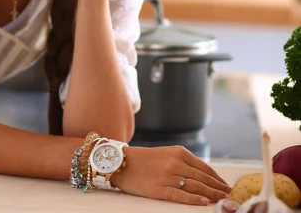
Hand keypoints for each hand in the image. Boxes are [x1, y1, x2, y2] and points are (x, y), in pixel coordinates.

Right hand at [112, 145, 230, 204]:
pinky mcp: (159, 188)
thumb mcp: (167, 154)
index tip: (227, 186)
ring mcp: (167, 176)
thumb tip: (204, 176)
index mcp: (179, 152)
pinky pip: (180, 195)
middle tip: (230, 196)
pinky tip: (203, 202)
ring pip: (195, 186)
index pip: (204, 167)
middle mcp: (175, 163)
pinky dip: (194, 199)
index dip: (217, 179)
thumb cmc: (146, 159)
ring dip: (211, 194)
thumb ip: (184, 162)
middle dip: (218, 188)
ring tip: (222, 200)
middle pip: (202, 178)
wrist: (123, 162)